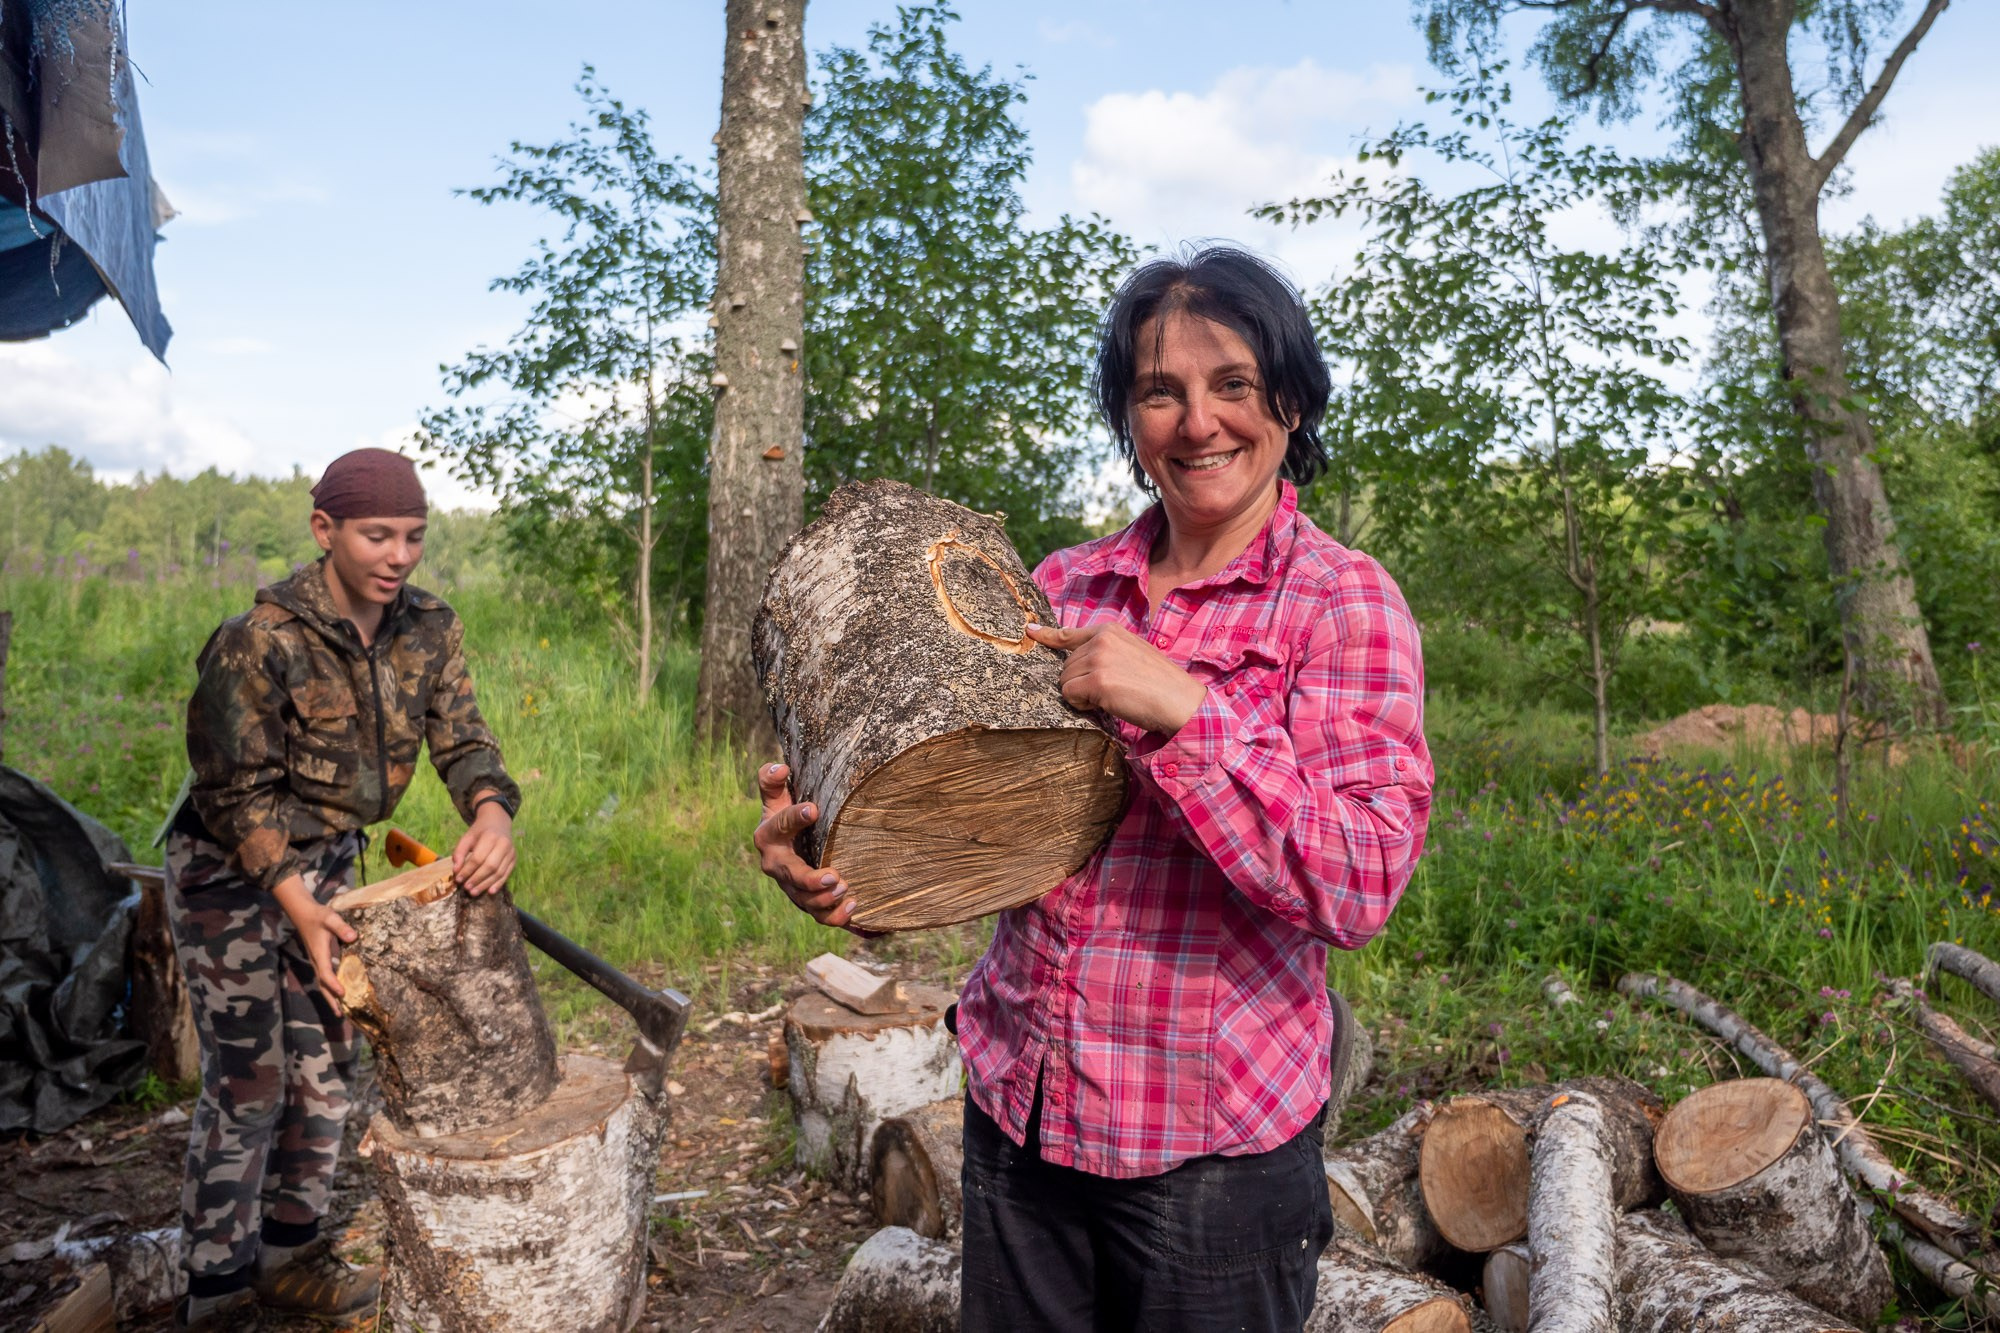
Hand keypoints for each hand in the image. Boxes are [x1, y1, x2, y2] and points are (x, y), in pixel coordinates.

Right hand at [273, 875, 356, 1006]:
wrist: (303, 913)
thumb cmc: (318, 915)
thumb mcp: (330, 918)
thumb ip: (341, 927)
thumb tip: (353, 937)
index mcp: (319, 954)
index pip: (326, 973)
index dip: (334, 984)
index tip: (343, 993)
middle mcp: (317, 961)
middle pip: (322, 985)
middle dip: (331, 1000)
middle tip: (340, 1015)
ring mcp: (317, 962)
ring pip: (322, 983)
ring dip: (330, 997)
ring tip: (340, 1012)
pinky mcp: (319, 960)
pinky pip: (324, 978)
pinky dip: (330, 988)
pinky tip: (339, 993)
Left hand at [452, 801, 515, 895]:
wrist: (497, 823)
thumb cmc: (479, 832)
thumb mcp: (467, 837)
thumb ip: (459, 852)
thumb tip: (456, 870)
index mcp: (490, 837)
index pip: (478, 858)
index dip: (467, 870)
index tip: (458, 879)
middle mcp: (503, 844)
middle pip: (490, 866)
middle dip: (477, 879)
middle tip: (466, 888)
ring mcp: (511, 852)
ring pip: (499, 872)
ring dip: (486, 884)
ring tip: (474, 892)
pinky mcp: (514, 859)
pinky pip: (506, 874)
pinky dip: (498, 884)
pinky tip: (490, 891)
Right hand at [753, 763, 878, 937]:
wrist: (788, 842)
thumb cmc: (785, 812)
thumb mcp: (777, 795)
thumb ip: (772, 780)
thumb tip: (781, 768)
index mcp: (768, 836)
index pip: (780, 826)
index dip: (795, 818)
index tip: (815, 809)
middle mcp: (776, 866)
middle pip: (791, 876)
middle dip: (810, 879)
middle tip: (834, 875)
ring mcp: (792, 887)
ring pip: (805, 901)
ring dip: (824, 900)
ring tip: (845, 889)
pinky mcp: (808, 900)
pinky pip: (820, 915)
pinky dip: (836, 917)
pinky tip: (854, 907)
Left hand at [1027, 621, 1207, 734]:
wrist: (1181, 700)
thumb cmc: (1160, 683)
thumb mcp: (1132, 653)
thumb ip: (1105, 651)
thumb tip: (1076, 663)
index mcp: (1110, 630)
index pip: (1070, 633)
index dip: (1048, 635)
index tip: (1030, 632)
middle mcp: (1102, 640)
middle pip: (1066, 666)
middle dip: (1080, 683)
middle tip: (1110, 691)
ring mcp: (1099, 659)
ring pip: (1065, 682)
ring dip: (1081, 695)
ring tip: (1112, 696)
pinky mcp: (1097, 681)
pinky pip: (1069, 695)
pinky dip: (1082, 705)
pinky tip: (1105, 704)